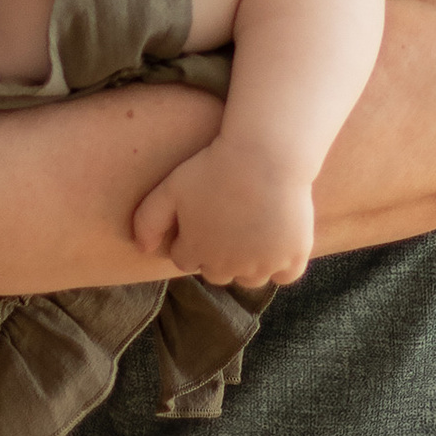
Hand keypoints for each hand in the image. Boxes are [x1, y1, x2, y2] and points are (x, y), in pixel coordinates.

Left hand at [130, 142, 315, 288]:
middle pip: (218, 273)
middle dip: (218, 255)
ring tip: (252, 233)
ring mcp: (262, 265)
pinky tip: (278, 242)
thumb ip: (147, 221)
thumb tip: (143, 249)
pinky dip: (282, 265)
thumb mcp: (169, 188)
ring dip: (248, 264)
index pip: (186, 261)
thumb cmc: (214, 167)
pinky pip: (286, 275)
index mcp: (196, 253)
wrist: (265, 156)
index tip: (203, 218)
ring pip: (251, 279)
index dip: (192, 240)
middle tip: (229, 223)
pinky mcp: (293, 257)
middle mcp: (227, 267)